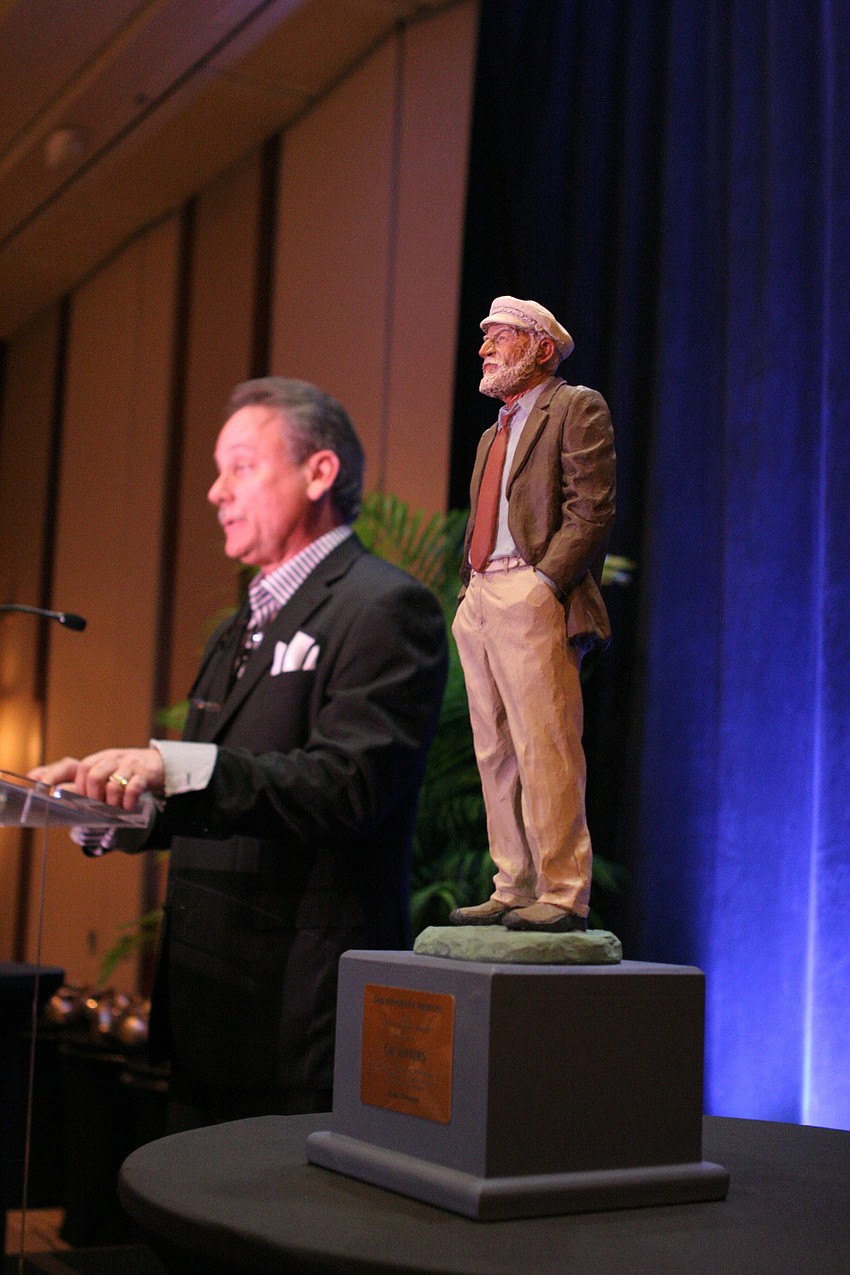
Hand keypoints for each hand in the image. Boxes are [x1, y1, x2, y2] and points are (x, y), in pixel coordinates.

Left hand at [29, 747, 164, 811]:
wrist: (157, 763)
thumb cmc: (125, 771)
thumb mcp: (105, 769)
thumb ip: (85, 780)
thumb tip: (52, 788)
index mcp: (100, 759)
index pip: (81, 767)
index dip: (73, 783)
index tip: (59, 795)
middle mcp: (113, 759)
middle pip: (93, 775)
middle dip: (92, 796)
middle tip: (96, 807)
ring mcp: (129, 766)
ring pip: (113, 784)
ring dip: (110, 802)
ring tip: (114, 809)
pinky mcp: (144, 774)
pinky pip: (133, 788)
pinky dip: (128, 802)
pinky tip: (128, 807)